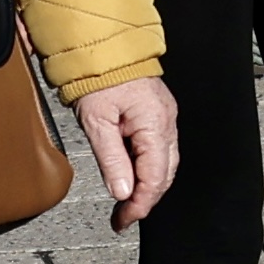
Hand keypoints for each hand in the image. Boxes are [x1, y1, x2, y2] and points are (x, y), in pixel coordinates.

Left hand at [74, 75, 177, 229]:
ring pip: (162, 162)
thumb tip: (122, 193)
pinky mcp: (157, 114)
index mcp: (155, 123)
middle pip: (164, 173)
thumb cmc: (98, 75)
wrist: (102, 44)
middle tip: (124, 217)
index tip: (124, 220)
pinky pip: (157, 148)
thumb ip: (111, 159)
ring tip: (125, 203)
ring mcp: (164, 117)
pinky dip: (145, 167)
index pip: (155, 177)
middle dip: (145, 199)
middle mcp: (166, 121)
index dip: (141, 203)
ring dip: (145, 185)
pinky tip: (130, 176)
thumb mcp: (97, 121)